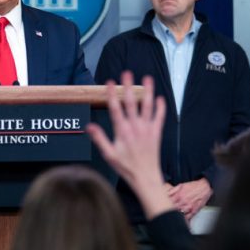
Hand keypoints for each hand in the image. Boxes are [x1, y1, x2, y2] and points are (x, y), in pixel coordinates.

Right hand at [86, 71, 173, 218]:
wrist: (145, 177)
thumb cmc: (126, 168)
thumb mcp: (109, 155)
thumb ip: (99, 139)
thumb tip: (88, 127)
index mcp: (122, 131)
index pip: (115, 108)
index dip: (112, 94)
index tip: (109, 82)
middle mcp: (135, 127)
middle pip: (131, 102)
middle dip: (128, 87)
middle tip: (126, 73)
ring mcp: (147, 129)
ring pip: (148, 106)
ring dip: (147, 91)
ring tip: (147, 78)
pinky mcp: (157, 133)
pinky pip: (160, 117)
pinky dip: (160, 107)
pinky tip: (160, 98)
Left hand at [168, 178, 211, 220]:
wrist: (205, 187)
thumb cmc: (193, 186)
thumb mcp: (181, 185)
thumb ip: (172, 190)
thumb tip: (165, 194)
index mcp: (178, 196)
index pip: (168, 202)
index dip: (164, 204)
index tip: (162, 206)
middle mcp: (183, 202)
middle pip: (172, 209)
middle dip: (169, 211)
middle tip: (166, 212)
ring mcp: (189, 207)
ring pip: (179, 214)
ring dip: (176, 215)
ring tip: (172, 216)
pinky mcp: (194, 211)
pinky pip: (187, 217)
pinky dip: (184, 219)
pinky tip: (181, 219)